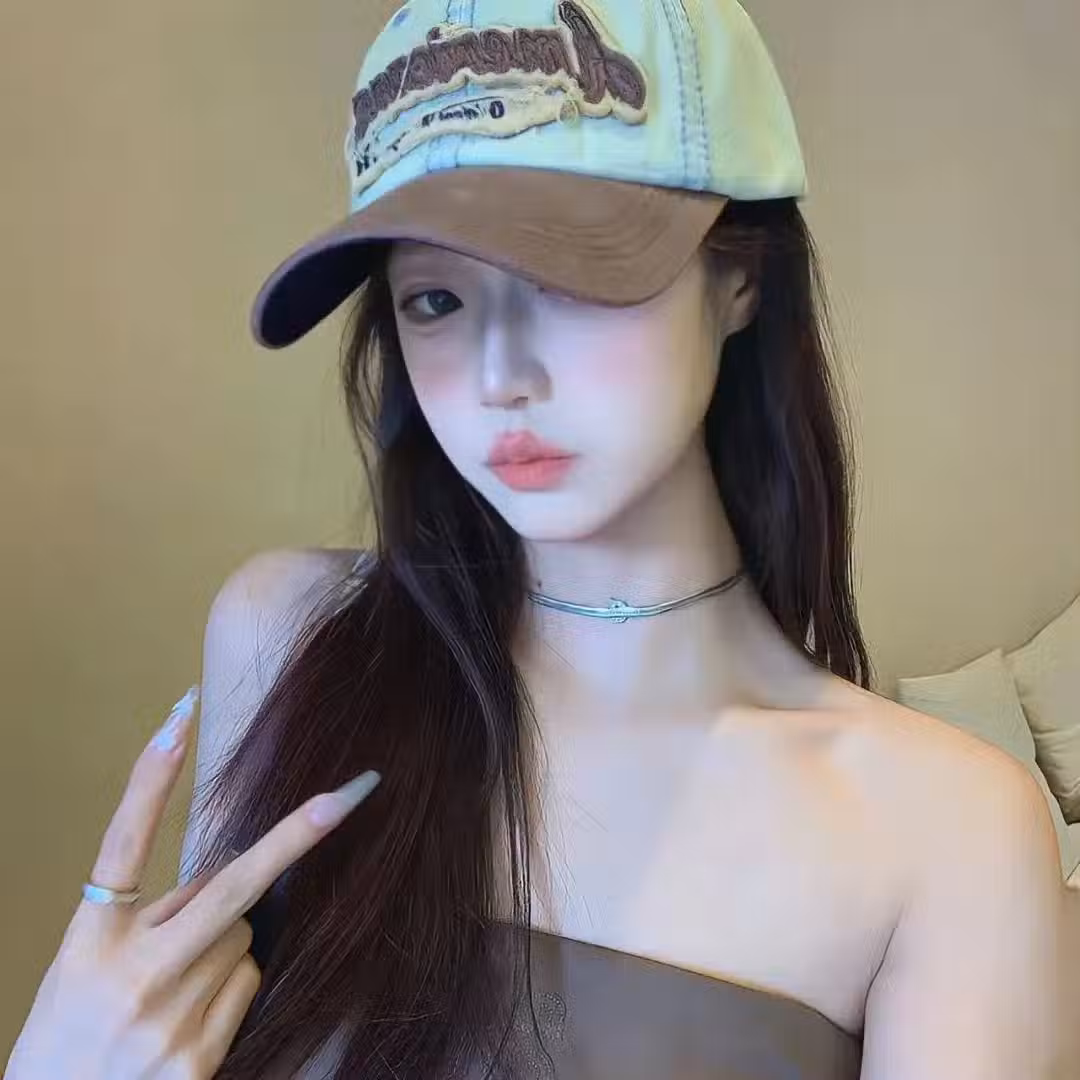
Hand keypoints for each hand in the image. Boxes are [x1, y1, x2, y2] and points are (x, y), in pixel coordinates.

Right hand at [6, 685, 379, 1079]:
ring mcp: (167, 1019)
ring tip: (170, 988)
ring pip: (244, 936)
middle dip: (296, 835)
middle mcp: (131, 973)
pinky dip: (230, 987)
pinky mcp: (197, 1058)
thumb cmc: (68, 1038)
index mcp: (89, 939)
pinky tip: (184, 1020)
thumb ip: (149, 916)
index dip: (151, 775)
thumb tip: (231, 870)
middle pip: (229, 886)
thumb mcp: (84, 967)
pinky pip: (247, 985)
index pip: (123, 840)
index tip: (182, 713)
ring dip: (225, 942)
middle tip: (354, 792)